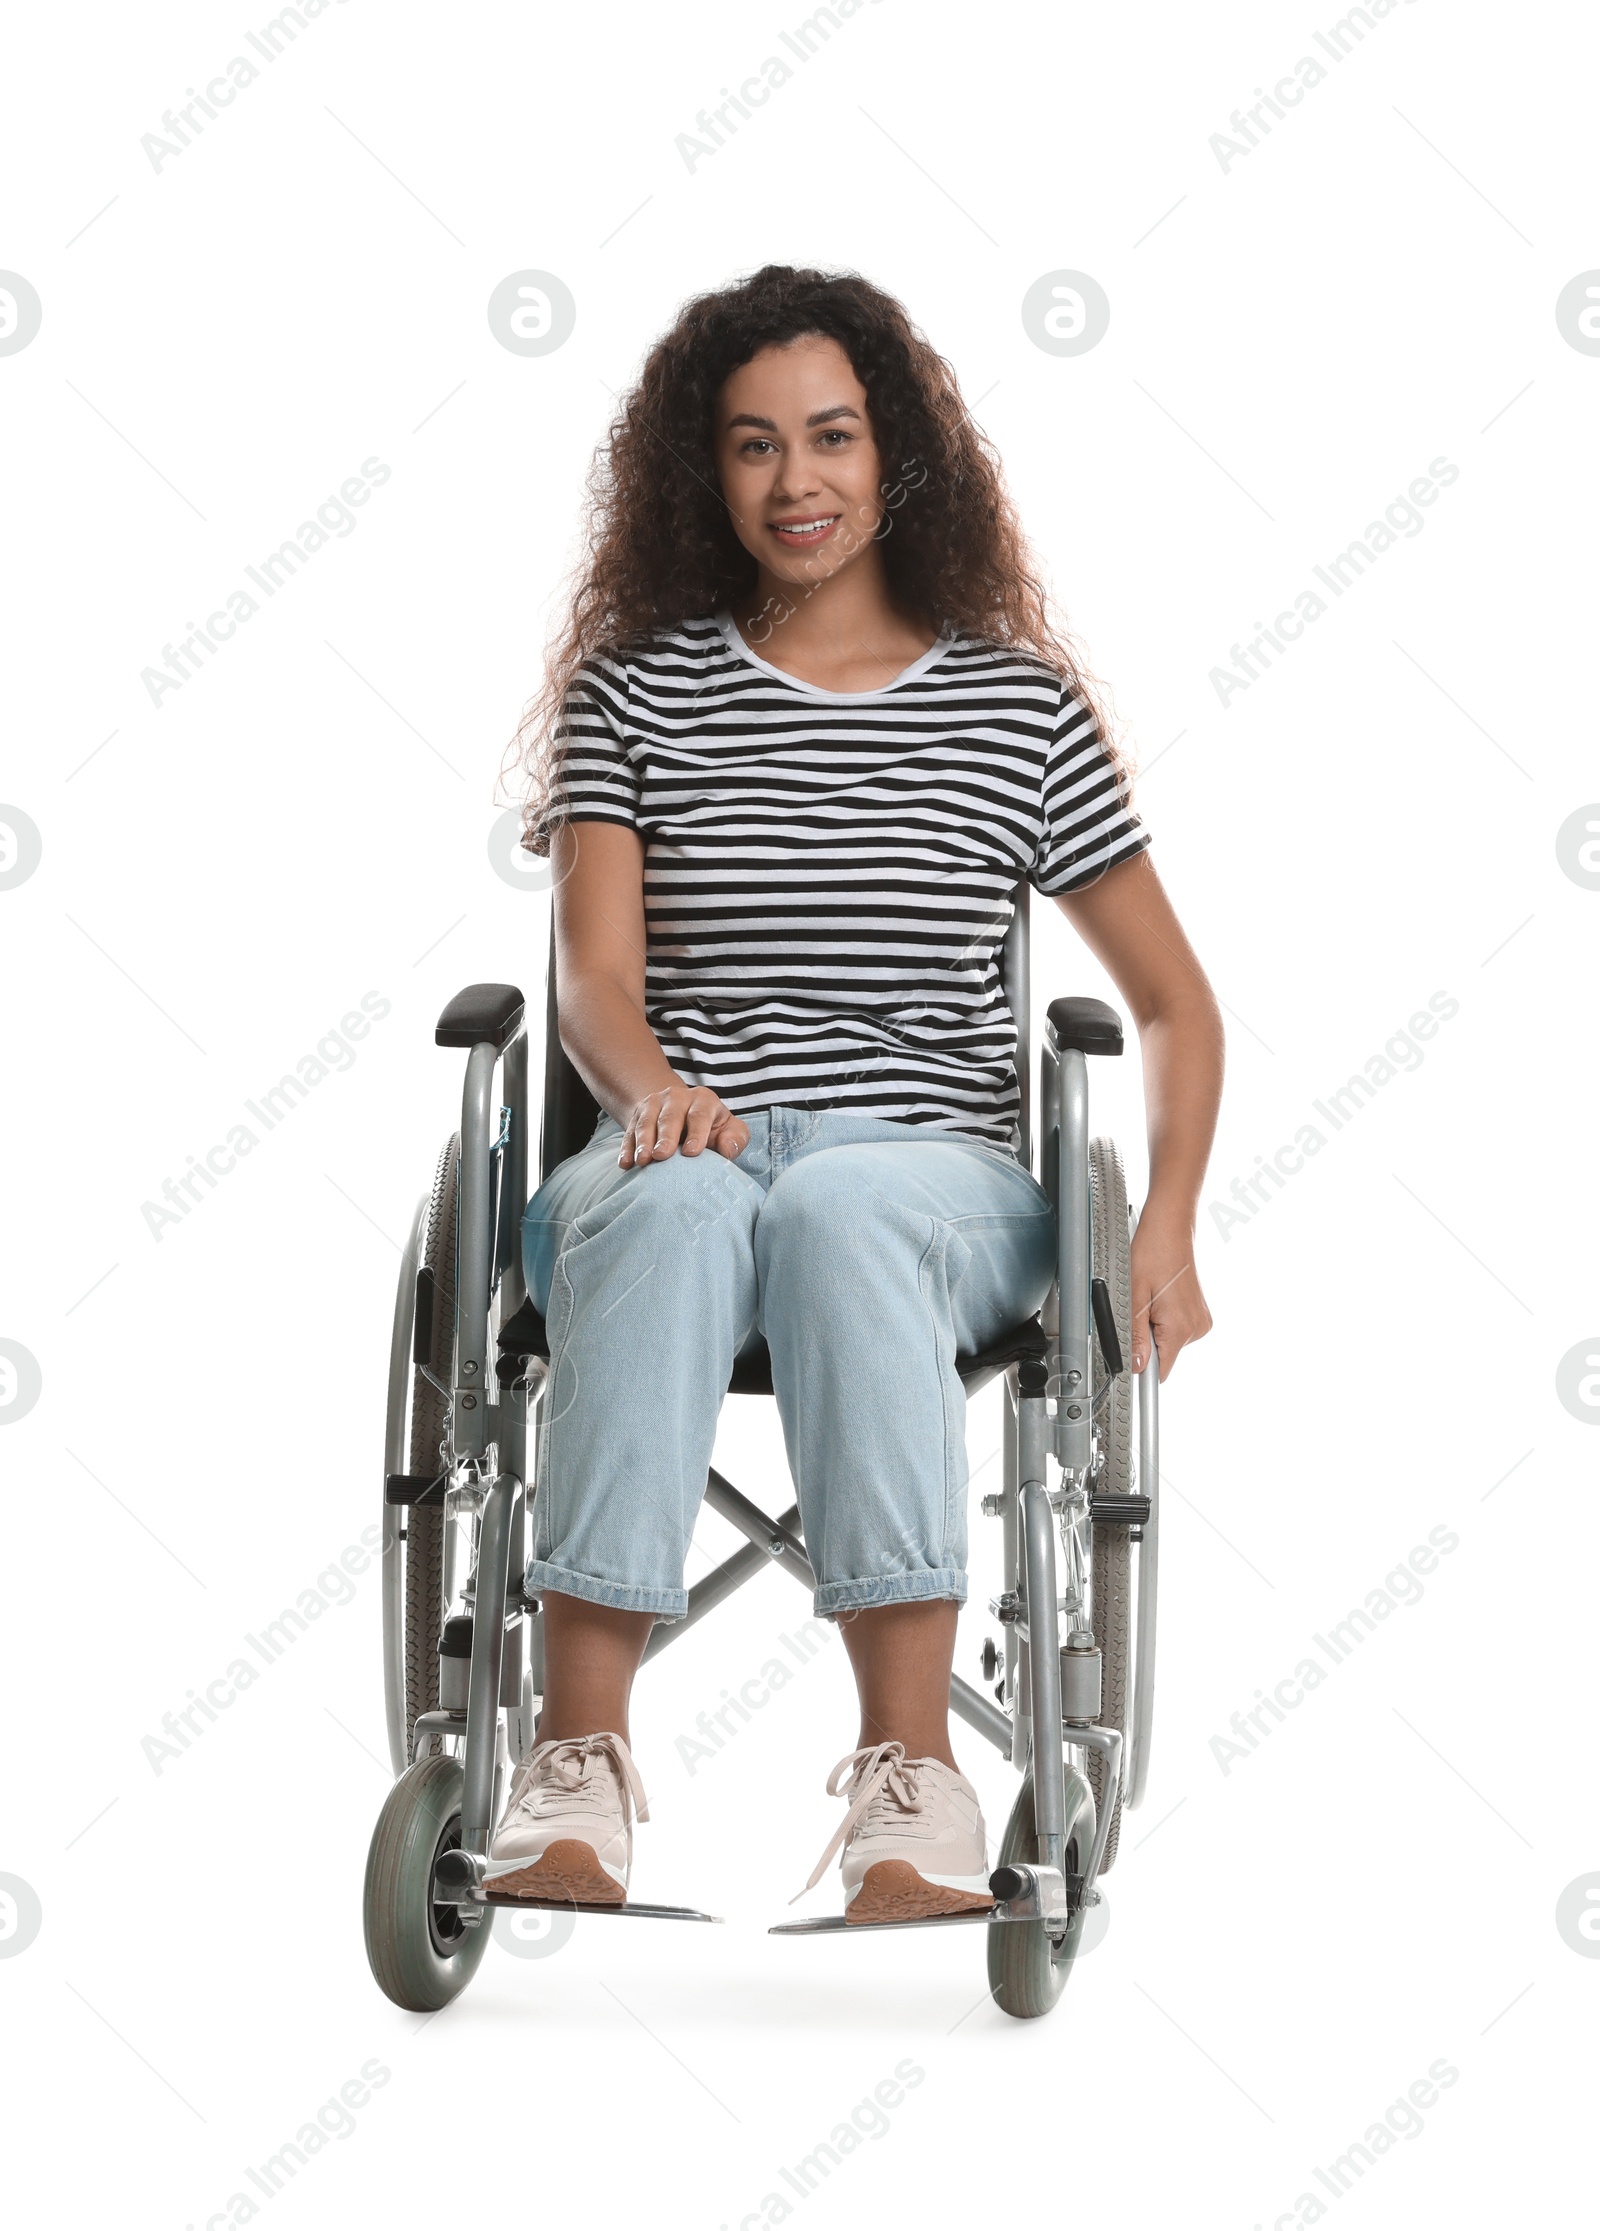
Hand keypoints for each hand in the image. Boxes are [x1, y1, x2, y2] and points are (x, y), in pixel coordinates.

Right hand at [618, 1083, 749, 1168]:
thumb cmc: (711, 1129)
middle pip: (670, 1116)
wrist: (682, 1115)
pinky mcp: (637, 1115)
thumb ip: (735, 1139)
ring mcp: (654, 1104)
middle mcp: (677, 1097)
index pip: (700, 1114)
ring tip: (642, 1161)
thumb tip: (727, 1149)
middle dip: (666, 1136)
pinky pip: (629, 1131)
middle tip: (661, 1156)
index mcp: (704, 1099)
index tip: (691, 1153)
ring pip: (647, 1121)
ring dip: (643, 1141)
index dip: (696, 1133)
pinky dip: (627, 1148)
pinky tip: (625, 1164)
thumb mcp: (729, 1130)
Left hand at [1129, 1204, 1211, 1382]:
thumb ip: (1136, 1335)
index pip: (1161, 1371)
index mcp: (1181, 1327)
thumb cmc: (1152, 1253)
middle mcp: (1196, 1327)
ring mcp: (1200, 1321)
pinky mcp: (1198, 1314)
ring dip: (1154, 1327)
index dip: (1142, 1369)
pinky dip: (1163, 1319)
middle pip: (1163, 1355)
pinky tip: (1159, 1297)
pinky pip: (1175, 1329)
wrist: (1170, 1229)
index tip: (1129, 1365)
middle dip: (1145, 1340)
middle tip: (1138, 1309)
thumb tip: (1135, 1365)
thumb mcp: (1134, 1296)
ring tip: (1150, 1297)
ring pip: (1168, 1342)